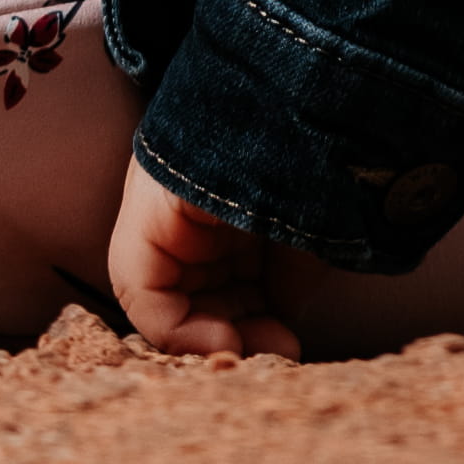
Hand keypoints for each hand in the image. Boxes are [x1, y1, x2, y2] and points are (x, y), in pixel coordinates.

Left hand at [110, 153, 300, 361]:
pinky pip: (144, 291)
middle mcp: (189, 204)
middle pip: (200, 292)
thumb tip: (278, 325)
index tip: (290, 340)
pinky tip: (224, 342)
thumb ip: (288, 279)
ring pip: (173, 298)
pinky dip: (178, 330)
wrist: (309, 107)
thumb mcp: (309, 231)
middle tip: (274, 357)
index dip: (257, 318)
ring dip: (213, 336)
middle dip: (239, 333)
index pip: (227, 276)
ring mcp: (163, 208)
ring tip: (251, 354)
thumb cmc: (319, 167)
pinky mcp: (144, 217)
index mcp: (227, 199)